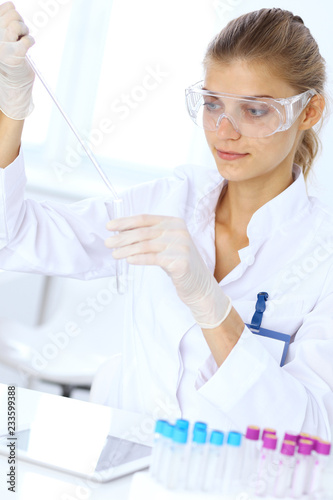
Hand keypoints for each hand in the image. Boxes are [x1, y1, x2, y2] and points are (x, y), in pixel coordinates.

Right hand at [0, 2, 34, 118]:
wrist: (12, 82)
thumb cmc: (9, 57)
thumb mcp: (4, 35)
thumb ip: (5, 19)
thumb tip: (11, 5)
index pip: (5, 8)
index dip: (12, 14)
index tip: (13, 27)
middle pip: (12, 13)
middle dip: (20, 22)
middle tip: (19, 35)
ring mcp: (1, 46)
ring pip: (17, 24)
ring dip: (25, 31)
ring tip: (22, 40)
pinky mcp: (13, 55)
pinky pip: (26, 40)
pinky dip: (30, 41)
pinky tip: (27, 47)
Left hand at [105, 214, 231, 327]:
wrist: (199, 284)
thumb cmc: (178, 263)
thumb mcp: (166, 244)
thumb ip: (150, 236)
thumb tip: (121, 232)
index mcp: (174, 222)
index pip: (145, 219)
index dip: (125, 222)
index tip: (110, 226)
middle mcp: (178, 231)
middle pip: (144, 232)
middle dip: (123, 237)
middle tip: (108, 243)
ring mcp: (181, 246)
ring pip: (146, 245)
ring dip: (127, 249)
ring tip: (114, 254)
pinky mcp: (181, 262)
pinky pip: (154, 259)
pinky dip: (139, 259)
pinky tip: (129, 260)